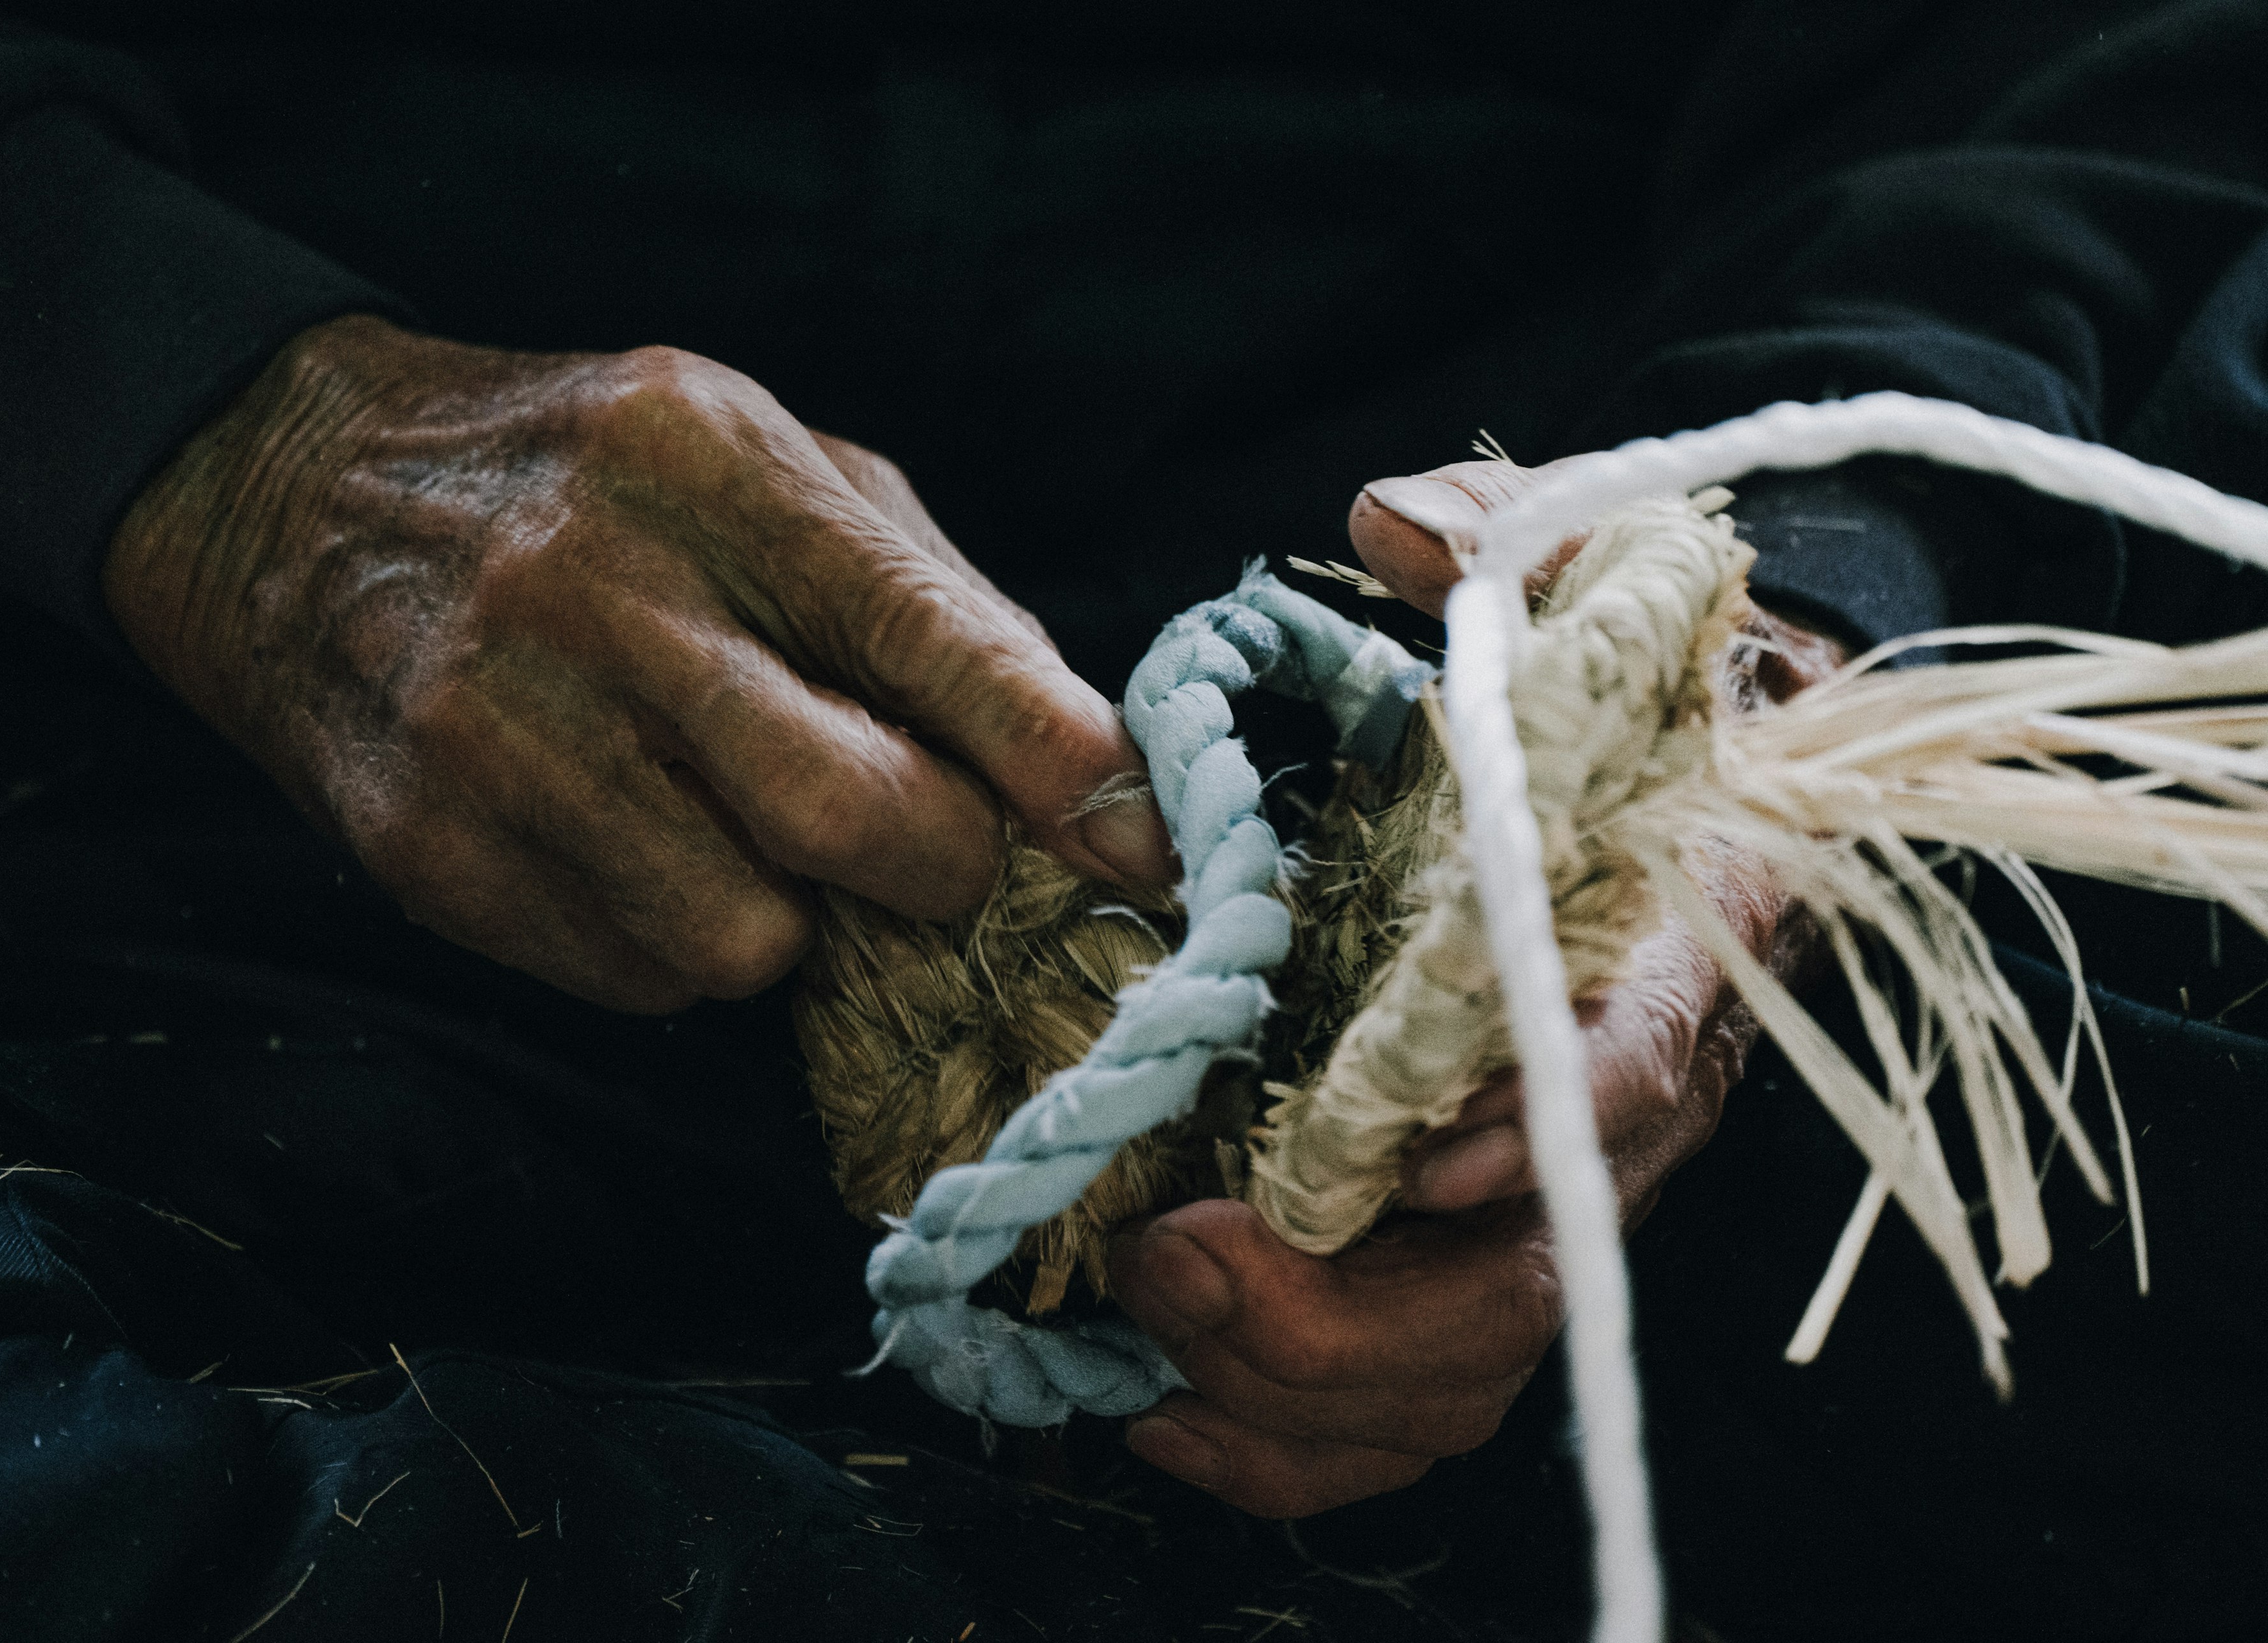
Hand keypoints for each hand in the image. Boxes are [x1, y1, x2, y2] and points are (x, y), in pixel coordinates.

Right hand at [105, 317, 1173, 1012]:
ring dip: (791, 919)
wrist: (295, 502)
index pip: (921, 632)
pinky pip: (637, 979)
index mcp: (707, 463)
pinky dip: (677, 944)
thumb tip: (1087, 769)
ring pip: (747, 934)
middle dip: (936, 867)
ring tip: (733, 829)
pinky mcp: (430, 850)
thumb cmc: (589, 486)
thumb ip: (928, 599)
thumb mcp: (764, 467)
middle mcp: (596, 591)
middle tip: (928, 851)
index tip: (1146, 845)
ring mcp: (497, 730)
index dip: (1054, 758)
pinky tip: (630, 849)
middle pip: (849, 812)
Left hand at [1109, 457, 1842, 1517]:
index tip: (1405, 1162)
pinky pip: (1418, 1396)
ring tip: (1145, 1332)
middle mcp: (1628, 1105)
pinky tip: (1174, 1412)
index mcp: (1666, 944)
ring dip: (1305, 1387)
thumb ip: (1495, 546)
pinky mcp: (1485, 1248)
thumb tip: (1385, 526)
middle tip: (1171, 1254)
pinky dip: (1299, 1437)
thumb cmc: (1615, 675)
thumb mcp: (1574, 571)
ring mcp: (1558, 1194)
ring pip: (1469, 1363)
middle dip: (1351, 1307)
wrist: (1701, 764)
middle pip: (1530, 1276)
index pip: (1626, 1066)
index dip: (1532, 1131)